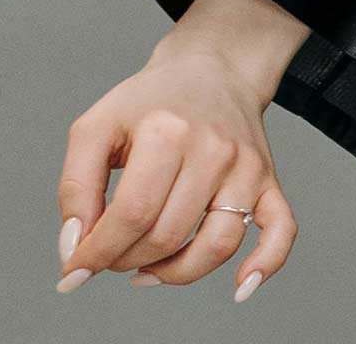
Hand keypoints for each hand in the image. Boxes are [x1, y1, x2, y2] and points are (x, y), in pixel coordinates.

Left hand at [56, 35, 297, 300]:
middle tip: (109, 253)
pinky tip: (241, 287)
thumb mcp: (95, 128)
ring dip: (172, 273)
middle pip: (167, 235)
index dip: (94, 254)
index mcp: (169, 131)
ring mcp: (247, 166)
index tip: (74, 269)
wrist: (212, 68)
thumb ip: (74, 189)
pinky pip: (281, 229)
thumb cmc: (149, 102)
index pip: (130, 215)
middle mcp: (215, 149)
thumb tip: (76, 250)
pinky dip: (266, 264)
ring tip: (146, 268)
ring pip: (216, 245)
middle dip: (125, 260)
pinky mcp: (268, 179)